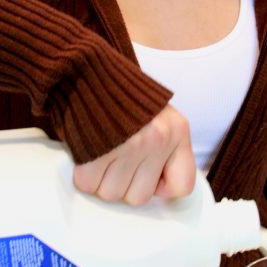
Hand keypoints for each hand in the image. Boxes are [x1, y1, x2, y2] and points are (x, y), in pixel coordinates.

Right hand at [72, 104, 195, 205]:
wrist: (89, 69)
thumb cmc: (123, 97)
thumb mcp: (160, 117)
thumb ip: (167, 149)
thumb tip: (159, 190)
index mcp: (177, 131)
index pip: (182, 186)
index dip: (162, 186)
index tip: (149, 173)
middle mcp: (157, 139)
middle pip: (139, 196)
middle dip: (125, 183)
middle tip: (117, 158)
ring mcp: (127, 145)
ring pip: (112, 194)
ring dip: (102, 180)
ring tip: (102, 153)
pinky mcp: (96, 150)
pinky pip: (88, 184)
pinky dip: (84, 175)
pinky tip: (88, 154)